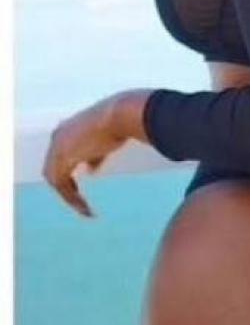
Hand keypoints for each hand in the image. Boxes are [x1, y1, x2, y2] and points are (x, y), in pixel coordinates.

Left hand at [42, 95, 128, 216]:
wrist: (120, 115)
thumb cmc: (119, 124)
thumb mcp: (106, 141)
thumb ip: (95, 156)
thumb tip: (90, 171)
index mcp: (66, 131)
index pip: (61, 158)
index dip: (68, 175)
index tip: (79, 188)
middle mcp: (58, 137)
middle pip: (53, 169)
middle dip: (66, 187)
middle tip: (79, 202)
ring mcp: (58, 146)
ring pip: (54, 178)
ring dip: (68, 196)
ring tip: (85, 209)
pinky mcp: (63, 156)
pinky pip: (60, 183)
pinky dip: (71, 197)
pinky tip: (85, 206)